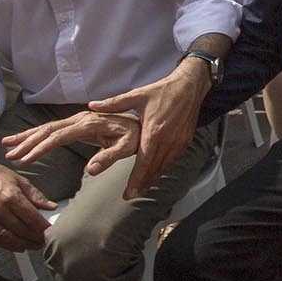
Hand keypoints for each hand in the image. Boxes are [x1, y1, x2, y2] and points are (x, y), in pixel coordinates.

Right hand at [0, 158, 55, 250]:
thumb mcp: (20, 181)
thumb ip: (36, 196)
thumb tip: (52, 207)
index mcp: (11, 197)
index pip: (32, 218)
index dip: (43, 227)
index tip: (51, 231)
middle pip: (22, 230)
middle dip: (36, 238)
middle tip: (45, 241)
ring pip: (9, 239)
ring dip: (24, 245)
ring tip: (34, 246)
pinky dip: (8, 246)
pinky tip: (18, 246)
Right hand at [2, 110, 139, 175]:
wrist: (141, 123)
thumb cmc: (135, 137)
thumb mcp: (127, 148)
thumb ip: (109, 158)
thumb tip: (91, 170)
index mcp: (89, 125)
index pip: (59, 136)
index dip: (42, 148)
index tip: (26, 160)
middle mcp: (81, 119)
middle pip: (49, 130)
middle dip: (28, 143)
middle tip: (11, 156)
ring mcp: (78, 119)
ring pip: (47, 127)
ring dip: (27, 137)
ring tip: (7, 145)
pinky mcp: (77, 123)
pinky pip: (53, 128)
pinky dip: (36, 134)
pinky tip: (24, 139)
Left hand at [86, 60, 212, 199]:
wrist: (190, 85)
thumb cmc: (162, 91)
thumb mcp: (137, 95)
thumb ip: (113, 104)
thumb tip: (91, 106)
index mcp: (153, 131)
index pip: (144, 163)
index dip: (136, 179)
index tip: (128, 192)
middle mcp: (168, 140)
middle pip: (154, 169)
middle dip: (143, 184)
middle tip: (131, 194)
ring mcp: (179, 141)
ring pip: (165, 166)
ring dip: (154, 177)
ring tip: (142, 187)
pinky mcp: (186, 140)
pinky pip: (174, 159)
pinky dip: (164, 167)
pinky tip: (157, 171)